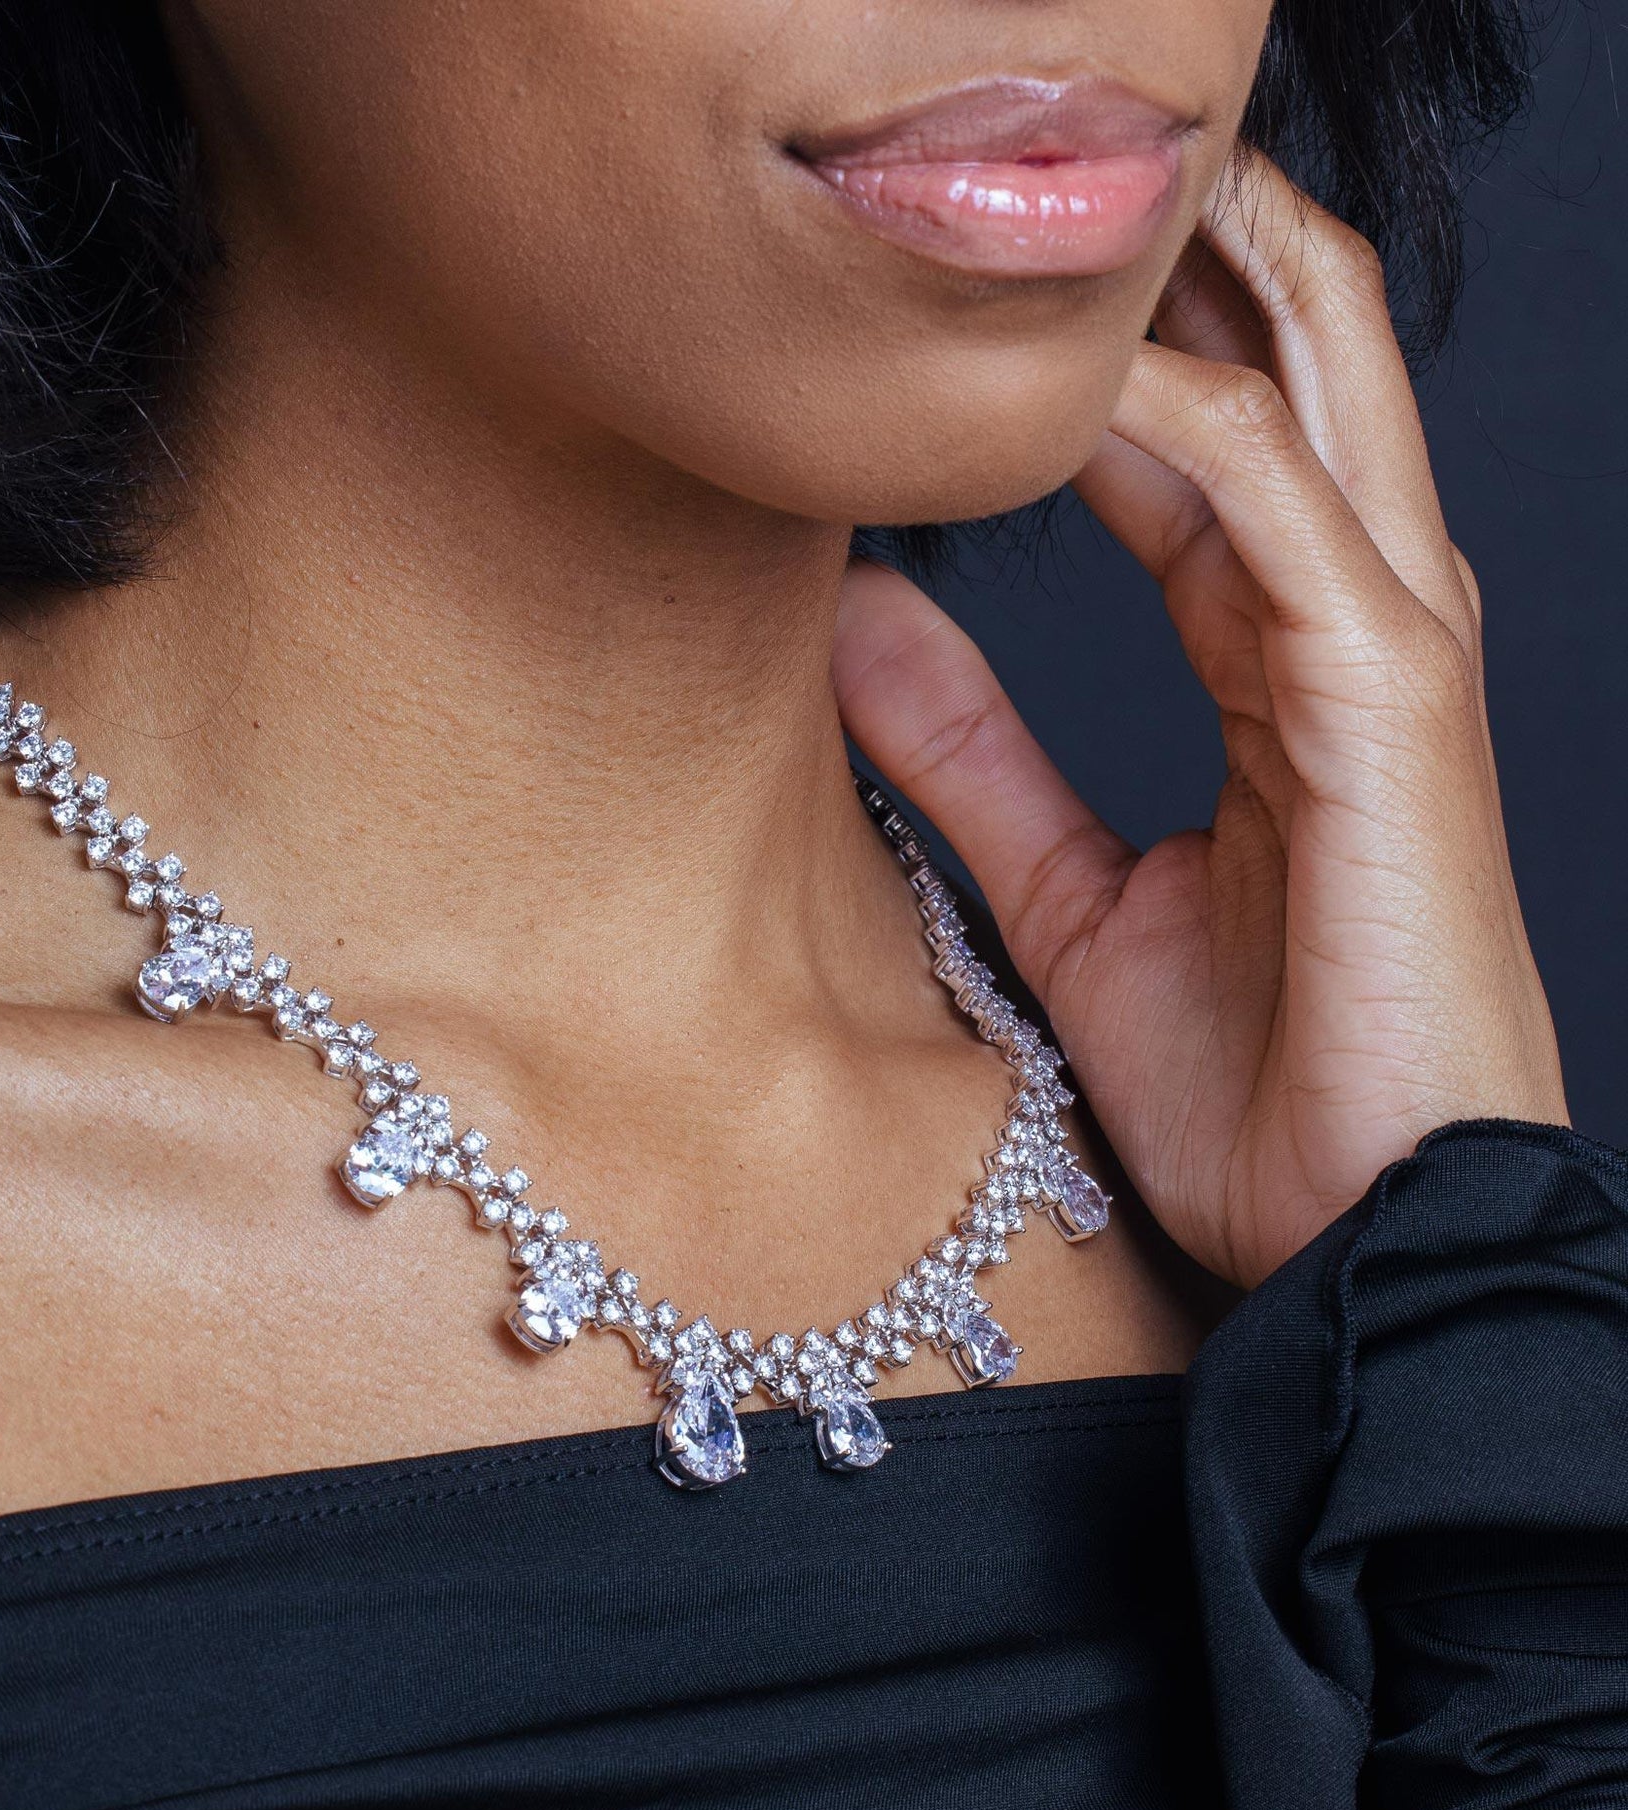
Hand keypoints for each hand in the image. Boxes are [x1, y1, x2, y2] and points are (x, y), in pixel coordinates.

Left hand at [834, 147, 1567, 1289]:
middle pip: (1296, 356)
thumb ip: (974, 752)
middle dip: (1197, 235)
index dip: (1109, 335)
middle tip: (1063, 148)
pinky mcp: (1390, 705)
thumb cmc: (1250, 1081)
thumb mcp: (1068, 894)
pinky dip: (1180, 424)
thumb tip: (854, 624)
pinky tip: (1073, 380)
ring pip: (1313, 381)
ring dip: (1201, 264)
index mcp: (1284, 657)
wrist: (1357, 1227)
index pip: (1207, 437)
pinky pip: (1281, 510)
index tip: (984, 276)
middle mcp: (1351, 621)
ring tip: (1083, 176)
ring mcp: (1386, 649)